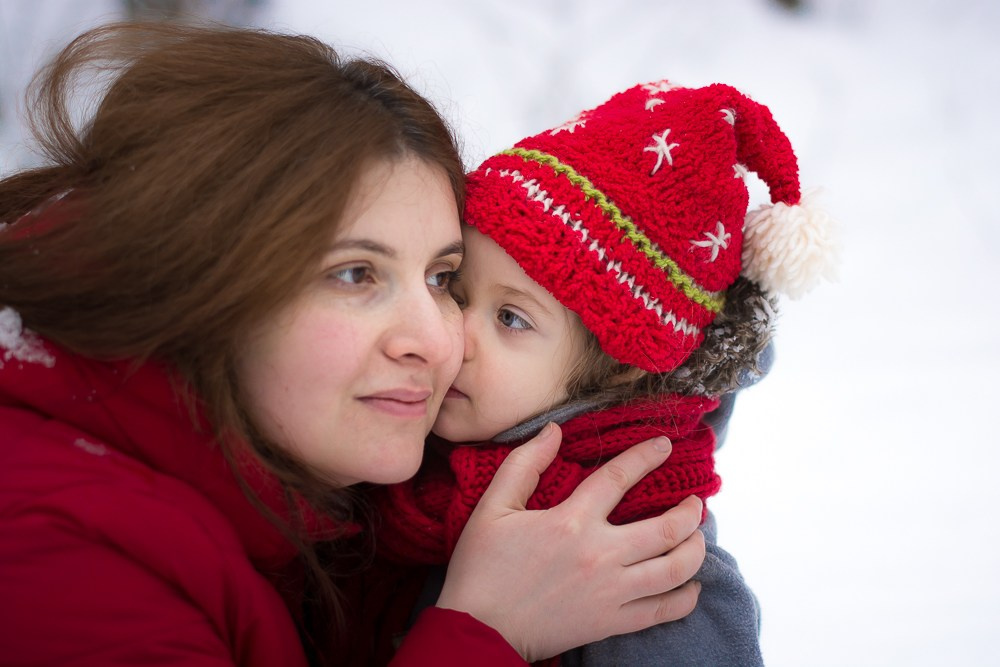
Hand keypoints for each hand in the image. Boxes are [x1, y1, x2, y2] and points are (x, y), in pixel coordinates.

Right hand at [435, 423, 705, 661]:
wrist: (478, 630)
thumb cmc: (482, 568)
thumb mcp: (492, 507)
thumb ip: (524, 464)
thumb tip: (553, 430)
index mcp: (571, 521)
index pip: (620, 477)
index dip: (646, 456)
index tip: (664, 445)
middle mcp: (600, 555)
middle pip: (666, 528)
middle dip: (689, 510)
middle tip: (696, 501)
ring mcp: (611, 592)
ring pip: (675, 569)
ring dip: (696, 549)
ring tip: (697, 535)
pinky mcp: (612, 622)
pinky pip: (663, 610)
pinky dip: (686, 598)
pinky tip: (691, 585)